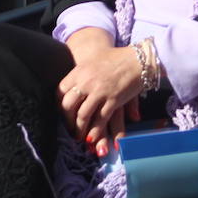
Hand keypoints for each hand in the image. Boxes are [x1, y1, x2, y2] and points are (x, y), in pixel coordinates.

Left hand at [57, 38, 143, 154]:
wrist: (137, 58)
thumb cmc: (114, 59)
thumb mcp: (92, 63)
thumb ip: (79, 76)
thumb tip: (68, 92)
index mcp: (79, 71)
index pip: (61, 91)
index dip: (59, 105)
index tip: (62, 113)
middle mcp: (86, 82)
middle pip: (68, 105)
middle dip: (67, 121)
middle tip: (69, 128)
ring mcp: (99, 92)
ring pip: (83, 115)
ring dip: (80, 129)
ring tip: (79, 137)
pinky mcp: (113, 101)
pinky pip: (100, 120)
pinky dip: (95, 131)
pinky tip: (91, 138)